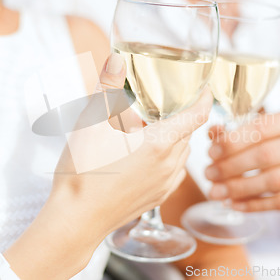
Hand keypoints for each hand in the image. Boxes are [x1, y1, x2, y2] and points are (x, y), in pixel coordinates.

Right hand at [52, 53, 212, 233]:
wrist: (76, 219)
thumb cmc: (83, 172)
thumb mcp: (91, 122)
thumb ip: (107, 88)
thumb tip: (116, 60)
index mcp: (159, 143)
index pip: (197, 115)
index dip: (204, 98)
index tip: (204, 88)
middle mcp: (169, 165)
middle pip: (188, 133)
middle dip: (180, 117)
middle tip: (161, 106)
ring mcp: (165, 185)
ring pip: (182, 153)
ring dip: (174, 139)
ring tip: (149, 132)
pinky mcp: (157, 198)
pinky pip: (174, 172)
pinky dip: (169, 159)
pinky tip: (146, 157)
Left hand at [205, 107, 279, 211]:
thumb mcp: (266, 135)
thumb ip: (238, 132)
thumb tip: (212, 132)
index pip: (262, 127)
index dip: (233, 142)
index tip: (211, 153)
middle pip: (267, 154)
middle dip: (231, 166)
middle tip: (209, 175)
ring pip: (275, 181)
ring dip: (240, 188)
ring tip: (216, 192)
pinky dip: (255, 205)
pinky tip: (235, 204)